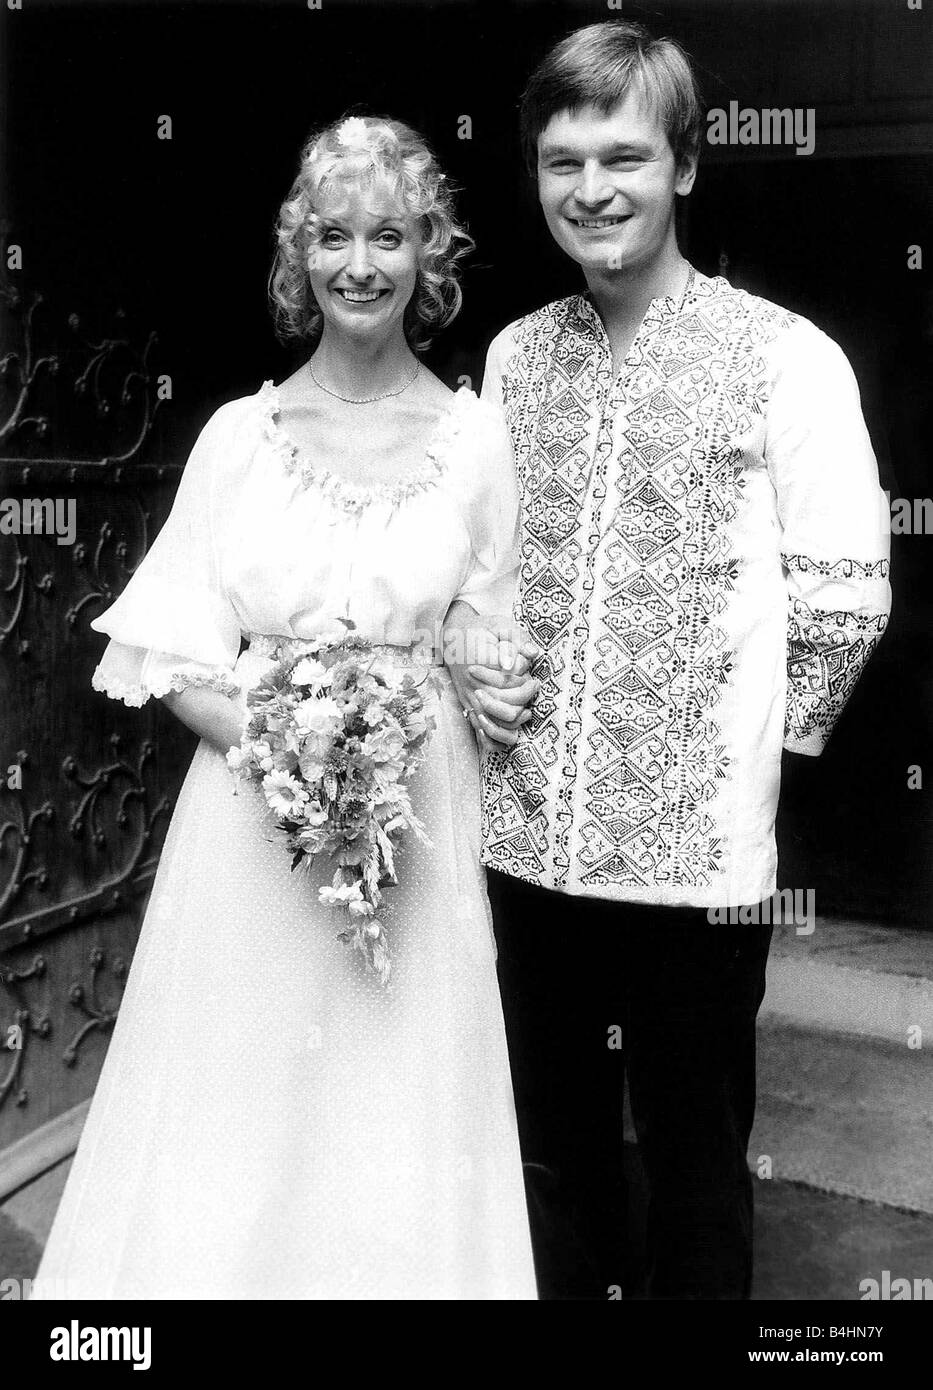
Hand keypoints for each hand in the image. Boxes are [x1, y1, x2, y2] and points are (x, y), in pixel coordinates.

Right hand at [443, 604, 540, 750]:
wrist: (453, 637)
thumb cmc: (480, 630)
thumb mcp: (499, 624)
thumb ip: (516, 638)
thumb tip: (531, 654)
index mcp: (480, 663)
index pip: (508, 680)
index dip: (524, 678)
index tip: (530, 670)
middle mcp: (474, 684)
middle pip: (504, 705)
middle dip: (524, 698)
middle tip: (534, 686)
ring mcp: (470, 699)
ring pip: (494, 723)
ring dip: (515, 722)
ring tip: (527, 712)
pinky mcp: (469, 707)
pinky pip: (481, 732)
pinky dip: (496, 740)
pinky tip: (513, 734)